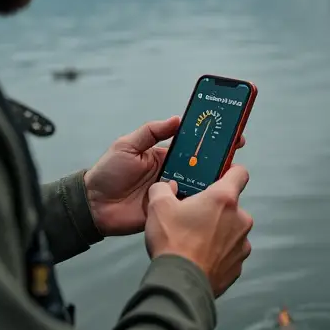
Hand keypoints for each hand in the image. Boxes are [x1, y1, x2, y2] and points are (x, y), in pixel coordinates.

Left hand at [84, 116, 245, 236]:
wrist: (94, 206)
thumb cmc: (108, 172)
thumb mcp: (127, 145)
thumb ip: (151, 131)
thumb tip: (177, 118)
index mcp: (164, 155)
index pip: (192, 144)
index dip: (210, 138)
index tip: (229, 132)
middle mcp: (172, 173)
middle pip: (201, 164)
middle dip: (219, 157)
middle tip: (235, 151)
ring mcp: (173, 193)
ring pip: (199, 185)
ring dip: (212, 179)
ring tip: (228, 172)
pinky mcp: (170, 211)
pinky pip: (189, 206)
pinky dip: (200, 202)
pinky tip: (213, 197)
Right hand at [144, 164, 253, 296]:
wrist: (180, 282)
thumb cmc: (173, 242)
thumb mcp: (158, 206)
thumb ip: (163, 188)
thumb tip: (167, 187)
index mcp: (224, 198)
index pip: (240, 173)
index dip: (231, 171)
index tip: (221, 175)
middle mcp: (240, 219)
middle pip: (231, 205)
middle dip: (215, 208)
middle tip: (193, 216)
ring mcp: (242, 243)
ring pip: (231, 229)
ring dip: (218, 232)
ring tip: (194, 241)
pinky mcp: (238, 265)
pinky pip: (229, 252)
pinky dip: (218, 253)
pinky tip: (199, 257)